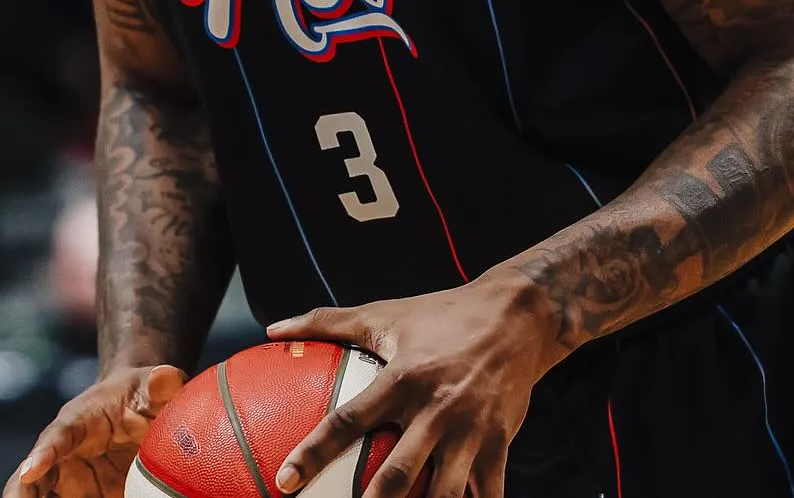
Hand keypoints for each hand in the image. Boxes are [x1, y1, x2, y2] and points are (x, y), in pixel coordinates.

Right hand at [3, 364, 186, 497]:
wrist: (136, 409)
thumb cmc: (139, 393)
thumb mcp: (152, 385)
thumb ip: (159, 384)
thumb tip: (165, 379)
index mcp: (77, 421)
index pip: (57, 435)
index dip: (44, 453)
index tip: (29, 471)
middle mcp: (62, 456)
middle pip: (30, 481)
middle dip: (20, 497)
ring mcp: (68, 485)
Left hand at [265, 272, 556, 497]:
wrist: (518, 316)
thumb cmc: (442, 314)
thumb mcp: (385, 314)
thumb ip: (327, 321)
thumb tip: (275, 329)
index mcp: (402, 377)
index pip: (348, 420)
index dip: (313, 452)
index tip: (285, 481)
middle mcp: (435, 408)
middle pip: (397, 473)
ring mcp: (470, 430)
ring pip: (443, 494)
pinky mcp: (499, 444)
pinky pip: (486, 495)